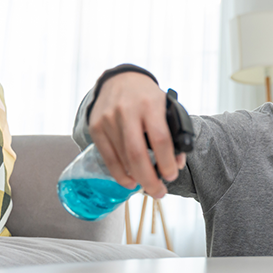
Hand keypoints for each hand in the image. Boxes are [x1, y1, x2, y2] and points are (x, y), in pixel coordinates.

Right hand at [88, 72, 185, 198]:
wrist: (120, 79)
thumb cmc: (148, 98)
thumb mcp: (166, 107)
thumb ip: (174, 132)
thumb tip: (176, 163)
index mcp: (151, 105)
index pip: (161, 139)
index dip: (167, 163)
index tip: (172, 176)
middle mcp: (127, 111)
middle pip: (137, 154)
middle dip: (150, 179)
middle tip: (160, 193)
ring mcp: (108, 119)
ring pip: (123, 159)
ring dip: (137, 178)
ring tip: (149, 187)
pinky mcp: (96, 127)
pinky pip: (108, 158)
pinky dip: (120, 175)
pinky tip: (131, 182)